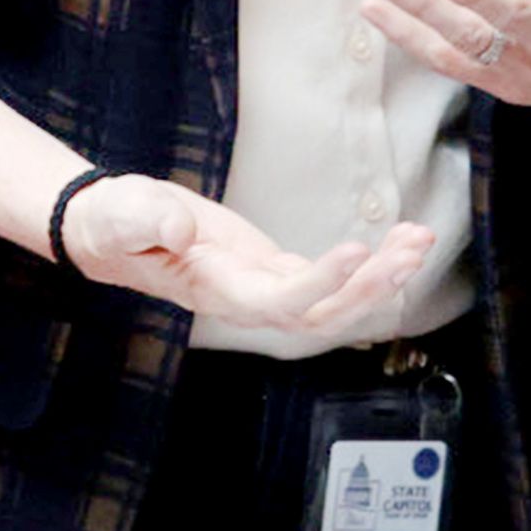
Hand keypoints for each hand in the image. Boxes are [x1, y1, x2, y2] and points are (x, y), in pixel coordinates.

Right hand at [60, 172, 433, 336]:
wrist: (111, 231)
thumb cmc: (113, 224)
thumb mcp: (119, 214)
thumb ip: (144, 221)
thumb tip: (179, 227)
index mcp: (214, 290)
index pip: (276, 303)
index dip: (318, 286)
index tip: (353, 253)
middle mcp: (247, 298)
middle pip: (319, 315)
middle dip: (368, 290)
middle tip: (409, 252)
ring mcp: (265, 286)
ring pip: (334, 302)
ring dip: (382, 278)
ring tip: (420, 242)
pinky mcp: (276, 268)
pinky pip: (333, 277)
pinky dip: (371, 262)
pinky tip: (403, 240)